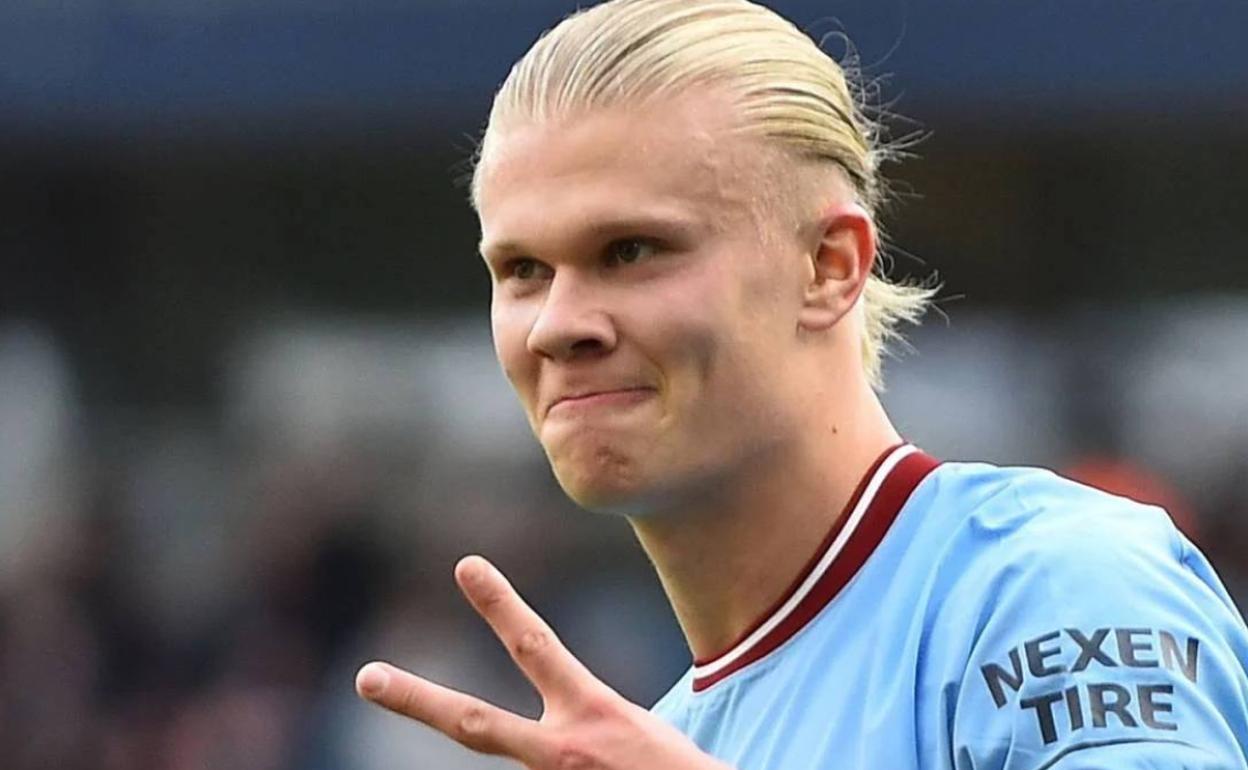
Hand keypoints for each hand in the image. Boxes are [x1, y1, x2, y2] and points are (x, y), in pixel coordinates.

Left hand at [355, 555, 731, 769]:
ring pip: (508, 761)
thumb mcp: (636, 729)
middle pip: (473, 724)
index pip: (536, 646)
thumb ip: (589, 721)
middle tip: (367, 677)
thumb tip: (556, 732)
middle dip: (416, 699)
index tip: (466, 565)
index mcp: (594, 712)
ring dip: (540, 759)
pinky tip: (584, 769)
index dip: (499, 603)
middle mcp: (563, 752)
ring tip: (544, 738)